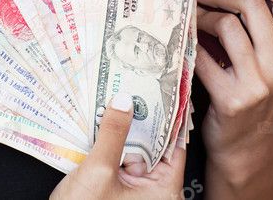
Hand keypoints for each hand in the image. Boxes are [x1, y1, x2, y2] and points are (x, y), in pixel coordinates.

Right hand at [50, 93, 186, 199]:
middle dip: (140, 118)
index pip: (174, 144)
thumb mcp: (98, 171)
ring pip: (133, 151)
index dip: (168, 115)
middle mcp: (154, 192)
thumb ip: (113, 134)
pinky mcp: (117, 191)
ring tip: (115, 97)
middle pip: (153, 145)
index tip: (163, 87)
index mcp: (163, 191)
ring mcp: (135, 192)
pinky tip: (101, 123)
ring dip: (122, 131)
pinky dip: (111, 145)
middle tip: (133, 84)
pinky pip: (119, 161)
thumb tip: (124, 101)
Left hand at [194, 0, 272, 183]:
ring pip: (226, 25)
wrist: (248, 146)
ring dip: (202, 15)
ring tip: (192, 17)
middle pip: (251, 4)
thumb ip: (267, 30)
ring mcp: (258, 83)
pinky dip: (190, 43)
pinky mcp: (231, 98)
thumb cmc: (257, 96)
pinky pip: (203, 56)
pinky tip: (185, 41)